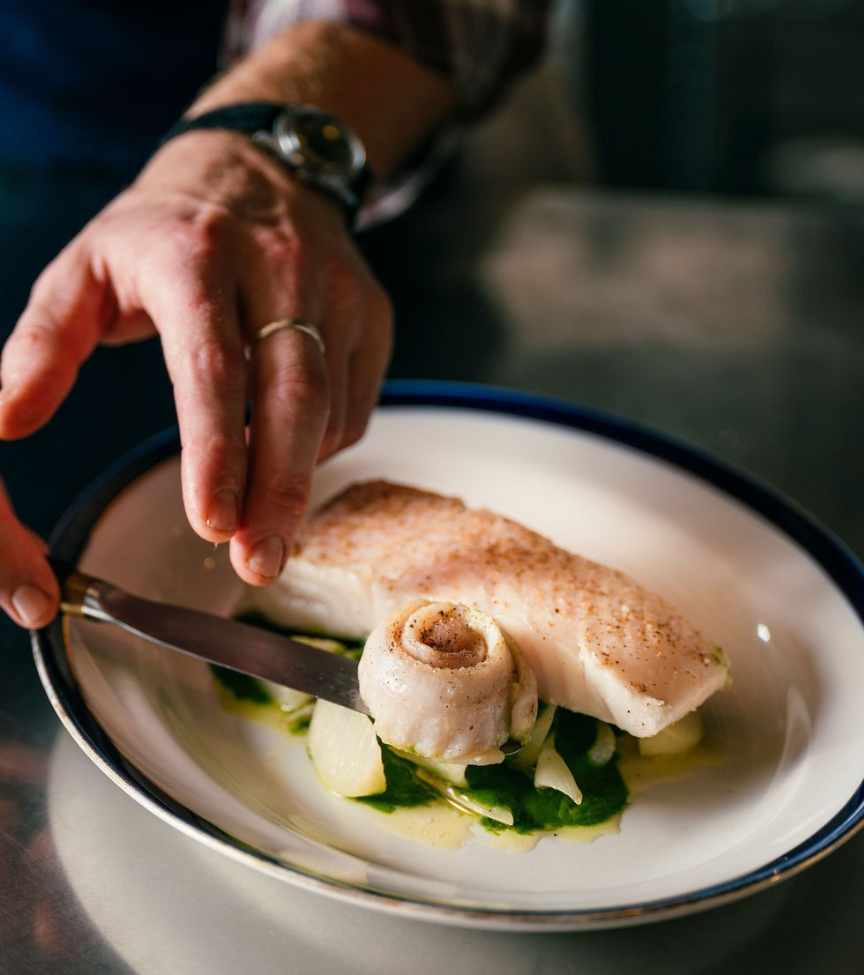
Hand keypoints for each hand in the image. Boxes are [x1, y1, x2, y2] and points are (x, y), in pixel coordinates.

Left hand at [0, 130, 392, 626]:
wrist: (260, 167)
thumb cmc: (164, 230)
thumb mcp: (85, 266)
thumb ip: (41, 344)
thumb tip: (4, 423)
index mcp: (197, 257)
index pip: (213, 364)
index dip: (216, 448)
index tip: (210, 524)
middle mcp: (281, 270)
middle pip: (294, 397)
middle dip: (279, 490)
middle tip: (259, 564)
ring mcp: (339, 294)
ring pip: (332, 410)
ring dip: (300, 479)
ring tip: (266, 530)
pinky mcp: (373, 317)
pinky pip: (354, 404)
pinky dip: (321, 447)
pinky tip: (287, 458)